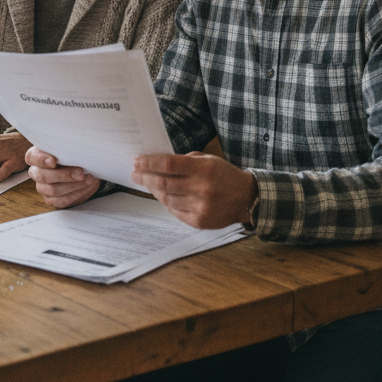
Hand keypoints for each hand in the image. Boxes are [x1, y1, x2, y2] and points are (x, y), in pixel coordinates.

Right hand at [26, 146, 100, 208]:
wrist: (86, 168)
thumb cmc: (75, 153)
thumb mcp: (71, 146)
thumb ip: (67, 146)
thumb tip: (74, 148)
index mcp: (37, 155)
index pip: (31, 157)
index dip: (41, 159)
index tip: (54, 161)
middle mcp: (37, 172)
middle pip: (42, 176)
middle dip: (63, 175)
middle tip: (81, 173)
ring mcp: (43, 187)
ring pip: (52, 190)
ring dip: (73, 185)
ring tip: (89, 179)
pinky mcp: (52, 199)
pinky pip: (61, 200)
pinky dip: (76, 193)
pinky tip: (87, 186)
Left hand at [132, 152, 257, 229]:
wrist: (246, 198)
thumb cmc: (224, 175)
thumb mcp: (208, 159)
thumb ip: (184, 160)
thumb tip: (157, 163)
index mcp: (203, 169)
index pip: (169, 164)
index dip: (149, 163)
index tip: (137, 161)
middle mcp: (201, 188)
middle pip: (163, 183)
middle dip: (145, 177)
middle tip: (135, 173)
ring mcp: (200, 207)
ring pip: (166, 199)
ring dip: (154, 190)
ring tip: (148, 183)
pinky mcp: (199, 221)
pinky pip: (174, 211)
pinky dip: (166, 202)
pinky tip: (163, 195)